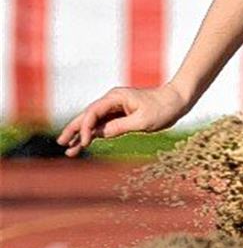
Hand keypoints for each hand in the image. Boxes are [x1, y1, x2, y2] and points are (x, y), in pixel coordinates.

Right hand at [57, 84, 188, 157]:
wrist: (177, 101)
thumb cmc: (163, 108)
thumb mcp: (143, 120)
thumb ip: (120, 126)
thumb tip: (101, 133)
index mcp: (116, 97)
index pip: (93, 112)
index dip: (85, 127)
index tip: (85, 142)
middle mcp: (112, 100)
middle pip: (88, 116)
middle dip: (74, 129)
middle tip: (61, 143)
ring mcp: (115, 108)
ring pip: (93, 122)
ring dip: (81, 135)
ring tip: (68, 149)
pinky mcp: (120, 116)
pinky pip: (103, 126)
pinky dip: (94, 135)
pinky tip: (84, 144)